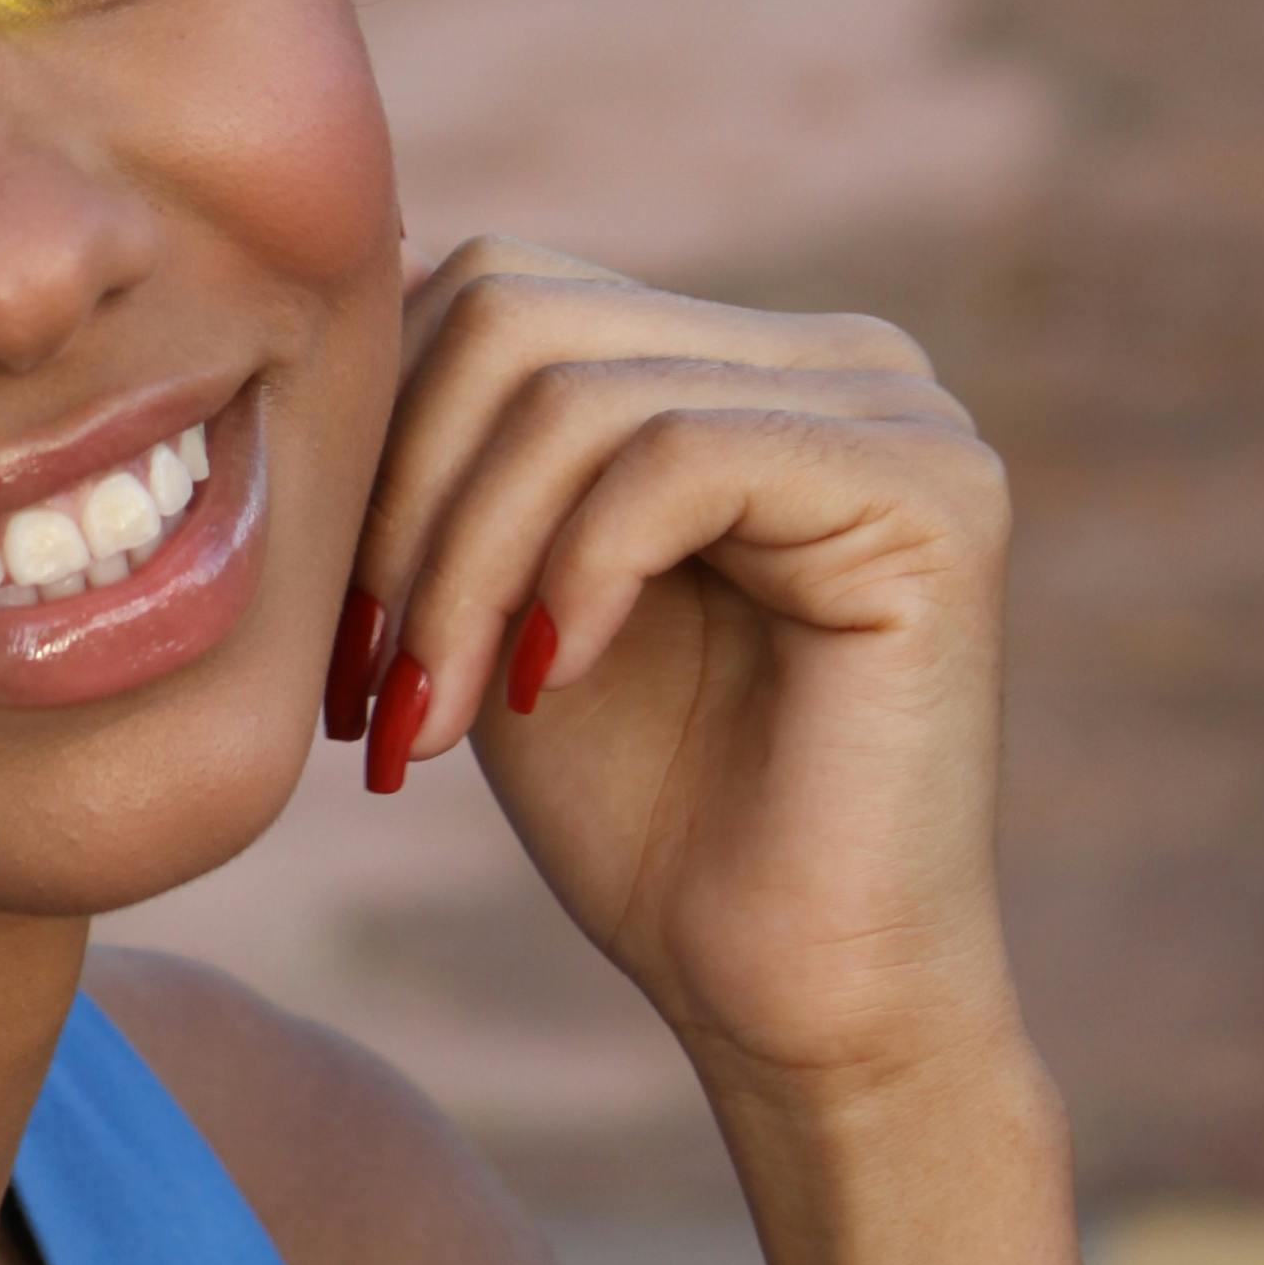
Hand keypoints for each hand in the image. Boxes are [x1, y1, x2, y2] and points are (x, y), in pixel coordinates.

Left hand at [340, 240, 1025, 1127]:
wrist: (788, 997)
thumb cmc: (645, 815)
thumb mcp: (500, 590)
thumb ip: (456, 443)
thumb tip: (359, 267)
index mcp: (737, 362)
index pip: (492, 291)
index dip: (373, 441)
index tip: (332, 630)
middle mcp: (834, 357)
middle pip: (515, 311)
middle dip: (402, 500)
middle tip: (365, 676)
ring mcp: (899, 410)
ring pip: (575, 392)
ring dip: (461, 566)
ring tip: (431, 711)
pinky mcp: (932, 494)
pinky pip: (676, 457)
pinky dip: (574, 572)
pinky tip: (550, 683)